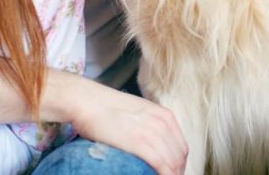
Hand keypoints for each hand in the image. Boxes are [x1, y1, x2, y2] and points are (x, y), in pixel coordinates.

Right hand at [68, 80, 187, 174]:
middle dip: (176, 172)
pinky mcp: (140, 142)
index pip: (181, 147)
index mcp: (164, 116)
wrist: (87, 101)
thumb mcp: (137, 113)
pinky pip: (162, 166)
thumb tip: (151, 145)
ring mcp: (152, 132)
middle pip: (179, 157)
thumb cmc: (105, 109)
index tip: (172, 174)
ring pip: (173, 164)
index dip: (179, 165)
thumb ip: (149, 126)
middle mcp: (163, 123)